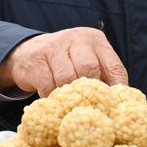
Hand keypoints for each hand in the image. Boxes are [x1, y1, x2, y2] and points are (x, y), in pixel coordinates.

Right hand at [0, 28, 127, 97]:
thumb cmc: (65, 63)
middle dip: (89, 92)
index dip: (117, 90)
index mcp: (95, 40)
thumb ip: (102, 77)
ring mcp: (54, 46)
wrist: (25, 53)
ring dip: (68, 96)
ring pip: (68, 78)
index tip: (115, 109)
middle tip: (86, 107)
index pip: (114, 66)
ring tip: (68, 104)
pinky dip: (51, 97)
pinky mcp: (36, 59)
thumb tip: (121, 105)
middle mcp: (76, 38)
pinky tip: (52, 100)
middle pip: (89, 69)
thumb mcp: (85, 62)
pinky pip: (48, 85)